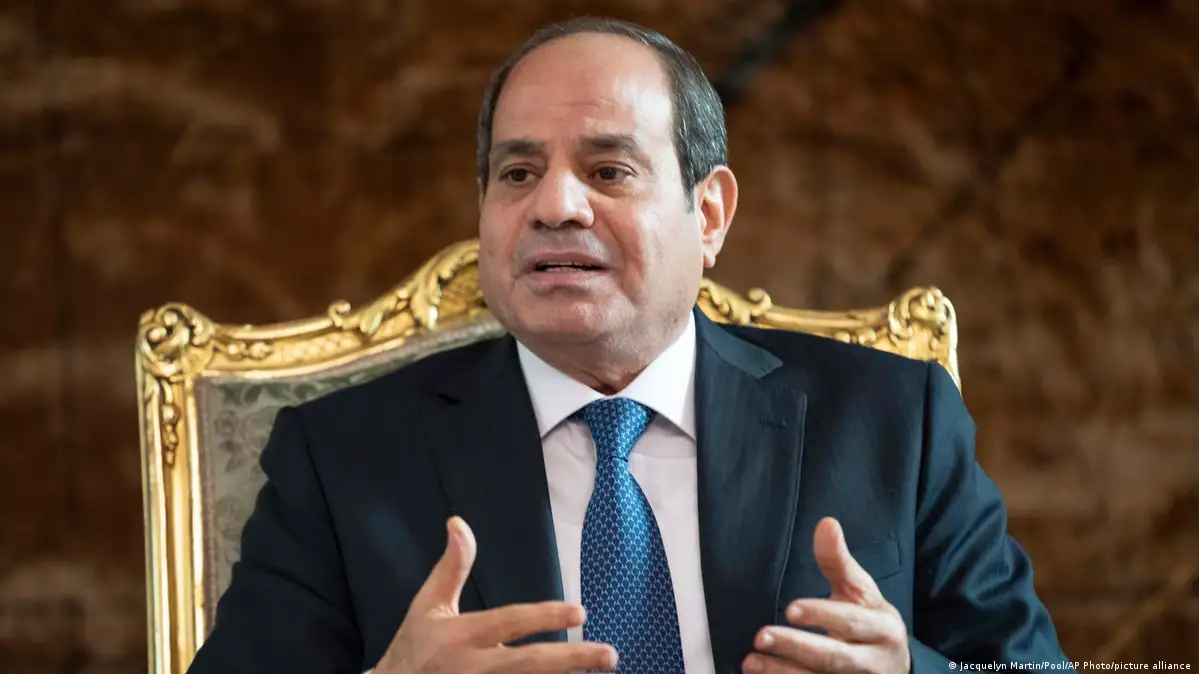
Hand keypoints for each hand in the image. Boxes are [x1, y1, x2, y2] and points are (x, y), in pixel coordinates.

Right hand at [375, 516, 617, 673]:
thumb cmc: (414, 648)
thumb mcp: (428, 606)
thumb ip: (451, 568)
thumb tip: (458, 522)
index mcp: (460, 637)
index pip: (510, 623)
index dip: (545, 618)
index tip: (581, 612)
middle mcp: (473, 669)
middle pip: (529, 665)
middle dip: (572, 659)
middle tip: (610, 656)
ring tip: (600, 672)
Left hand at [744, 518, 909, 673]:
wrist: (895, 669)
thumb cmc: (871, 623)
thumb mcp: (860, 592)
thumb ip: (839, 562)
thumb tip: (826, 524)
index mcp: (882, 629)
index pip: (851, 621)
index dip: (822, 615)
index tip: (790, 609)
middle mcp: (873, 661)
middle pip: (834, 657)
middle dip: (797, 647)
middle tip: (761, 636)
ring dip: (783, 672)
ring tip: (751, 661)